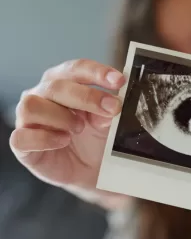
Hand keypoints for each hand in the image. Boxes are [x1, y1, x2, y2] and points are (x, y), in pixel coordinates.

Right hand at [10, 59, 131, 208]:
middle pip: (56, 85)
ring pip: (32, 105)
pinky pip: (22, 137)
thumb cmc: (93, 140)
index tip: (119, 80)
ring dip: (62, 117)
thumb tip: (111, 104)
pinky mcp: (22, 143)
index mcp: (64, 84)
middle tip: (111, 108)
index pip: (76, 69)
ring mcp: (29, 119)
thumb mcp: (105, 124)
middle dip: (87, 96)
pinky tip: (63, 141)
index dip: (97, 72)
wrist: (87, 169)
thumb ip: (106, 112)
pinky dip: (46, 139)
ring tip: (79, 128)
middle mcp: (43, 96)